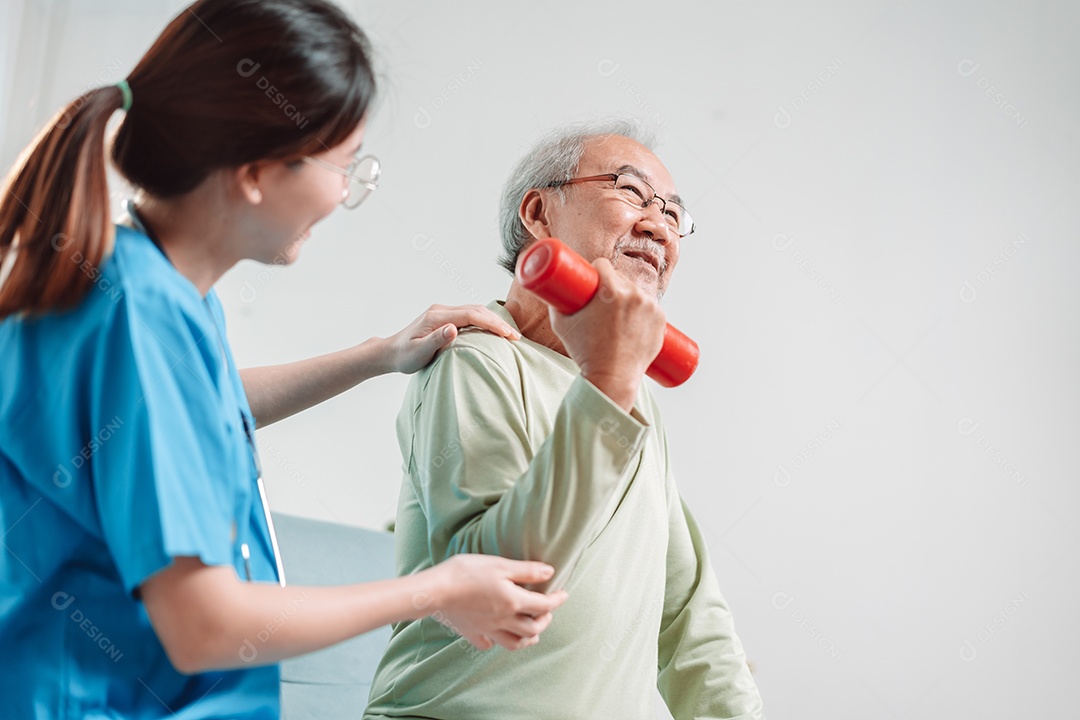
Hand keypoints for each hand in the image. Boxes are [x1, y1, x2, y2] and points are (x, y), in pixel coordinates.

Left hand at [385, 304, 519, 374]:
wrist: (390, 352)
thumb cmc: (404, 356)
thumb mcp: (418, 352)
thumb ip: (436, 340)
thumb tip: (453, 329)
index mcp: (437, 317)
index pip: (472, 315)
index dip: (492, 324)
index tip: (508, 335)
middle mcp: (441, 310)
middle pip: (476, 310)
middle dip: (498, 322)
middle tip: (515, 337)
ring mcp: (442, 312)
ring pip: (474, 311)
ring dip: (493, 320)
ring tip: (509, 334)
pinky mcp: (444, 318)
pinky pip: (469, 315)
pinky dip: (484, 321)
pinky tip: (493, 330)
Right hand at [426, 554, 568, 650]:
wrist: (435, 590)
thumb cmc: (467, 572)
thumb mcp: (500, 565)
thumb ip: (527, 571)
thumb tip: (550, 574)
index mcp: (513, 602)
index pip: (544, 605)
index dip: (557, 600)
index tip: (564, 593)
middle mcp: (504, 620)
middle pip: (533, 628)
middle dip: (545, 621)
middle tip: (548, 612)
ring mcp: (487, 629)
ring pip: (515, 643)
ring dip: (528, 638)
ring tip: (533, 631)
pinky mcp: (471, 632)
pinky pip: (488, 644)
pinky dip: (497, 643)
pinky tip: (497, 635)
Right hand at [549, 259, 665, 410]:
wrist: (612, 377)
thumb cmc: (585, 353)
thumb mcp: (562, 325)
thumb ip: (556, 304)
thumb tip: (552, 291)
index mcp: (610, 290)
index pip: (603, 265)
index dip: (596, 270)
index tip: (592, 278)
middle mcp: (633, 293)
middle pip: (621, 278)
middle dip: (611, 285)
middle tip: (602, 302)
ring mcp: (650, 306)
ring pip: (636, 292)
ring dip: (628, 298)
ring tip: (618, 314)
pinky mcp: (661, 319)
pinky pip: (650, 307)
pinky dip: (643, 311)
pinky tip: (635, 318)